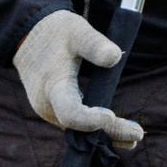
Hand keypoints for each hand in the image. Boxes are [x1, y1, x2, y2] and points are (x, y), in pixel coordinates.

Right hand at [14, 11, 143, 149]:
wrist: (28, 37)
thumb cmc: (56, 32)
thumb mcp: (77, 30)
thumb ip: (94, 44)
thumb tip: (115, 57)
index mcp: (52, 85)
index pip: (70, 112)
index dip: (90, 119)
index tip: (112, 115)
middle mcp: (47, 104)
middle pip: (79, 127)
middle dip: (108, 132)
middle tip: (138, 134)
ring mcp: (49, 110)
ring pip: (78, 129)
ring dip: (105, 133)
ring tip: (134, 136)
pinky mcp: (54, 110)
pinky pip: (76, 124)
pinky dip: (96, 128)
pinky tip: (119, 133)